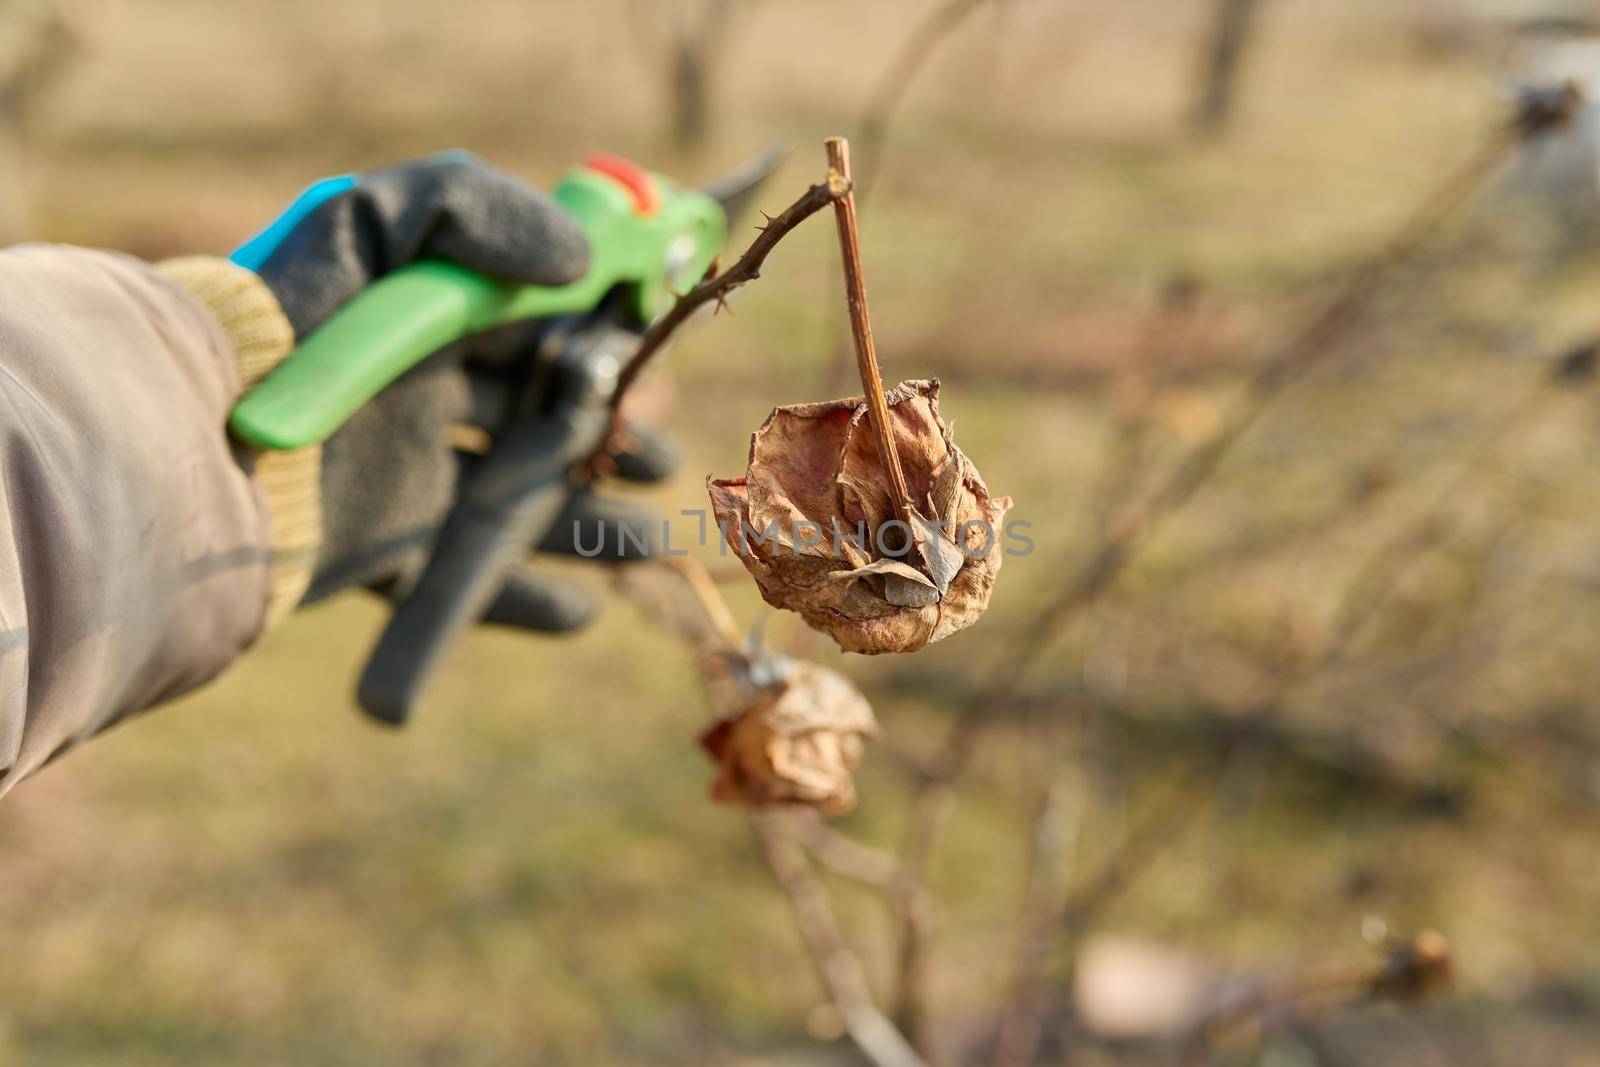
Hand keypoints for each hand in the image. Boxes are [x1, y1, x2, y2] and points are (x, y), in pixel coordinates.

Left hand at [234, 151, 673, 631]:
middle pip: (537, 421)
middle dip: (606, 441)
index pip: (534, 330)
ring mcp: (400, 481)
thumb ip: (475, 208)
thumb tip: (579, 263)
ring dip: (589, 523)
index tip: (653, 365)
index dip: (602, 347)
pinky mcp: (379, 553)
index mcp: (425, 325)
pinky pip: (464, 587)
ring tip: (652, 545)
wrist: (192, 448)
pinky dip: (527, 604)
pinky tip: (581, 613)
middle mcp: (418, 401)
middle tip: (662, 462)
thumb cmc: (285, 325)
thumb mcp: (373, 223)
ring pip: (518, 505)